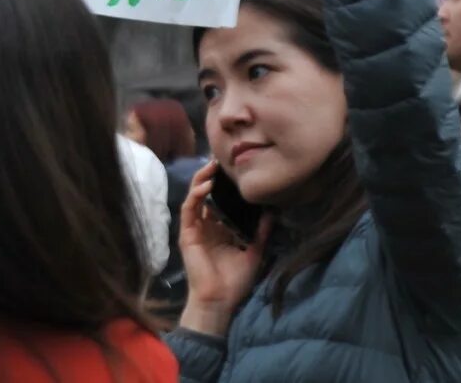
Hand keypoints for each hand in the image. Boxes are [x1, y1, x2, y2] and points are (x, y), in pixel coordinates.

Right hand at [177, 161, 270, 336]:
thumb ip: (261, 233)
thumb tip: (272, 213)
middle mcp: (207, 225)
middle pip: (206, 193)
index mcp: (221, 228)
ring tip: (212, 166)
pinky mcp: (188, 234)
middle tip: (222, 160)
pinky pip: (189, 209)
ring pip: (195, 196)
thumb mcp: (254, 253)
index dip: (226, 183)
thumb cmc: (235, 281)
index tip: (235, 168)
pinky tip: (207, 185)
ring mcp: (196, 228)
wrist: (219, 301)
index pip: (221, 199)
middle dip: (212, 175)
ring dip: (202, 179)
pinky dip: (196, 195)